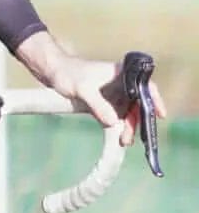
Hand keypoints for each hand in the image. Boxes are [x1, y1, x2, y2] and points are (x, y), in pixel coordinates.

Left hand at [48, 56, 168, 146]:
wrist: (53, 72)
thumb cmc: (68, 74)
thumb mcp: (82, 88)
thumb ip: (98, 104)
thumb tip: (113, 122)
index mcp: (120, 73)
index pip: (144, 85)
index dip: (154, 99)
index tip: (160, 114)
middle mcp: (121, 84)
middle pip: (138, 104)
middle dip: (136, 121)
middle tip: (129, 137)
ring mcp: (114, 94)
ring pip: (128, 113)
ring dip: (128, 127)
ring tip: (123, 141)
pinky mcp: (106, 104)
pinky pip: (117, 117)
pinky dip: (118, 127)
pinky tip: (118, 139)